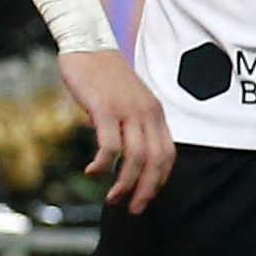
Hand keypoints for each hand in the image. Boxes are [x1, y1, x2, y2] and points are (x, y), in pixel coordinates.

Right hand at [66, 46, 175, 211]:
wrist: (88, 45)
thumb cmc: (105, 77)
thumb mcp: (129, 102)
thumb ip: (133, 125)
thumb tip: (128, 159)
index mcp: (155, 112)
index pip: (167, 154)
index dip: (160, 180)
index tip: (147, 197)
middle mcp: (147, 112)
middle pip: (155, 161)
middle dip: (146, 190)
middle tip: (133, 209)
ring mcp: (127, 110)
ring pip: (135, 157)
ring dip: (125, 183)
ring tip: (113, 199)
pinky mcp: (105, 108)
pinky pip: (109, 145)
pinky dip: (103, 165)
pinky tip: (93, 172)